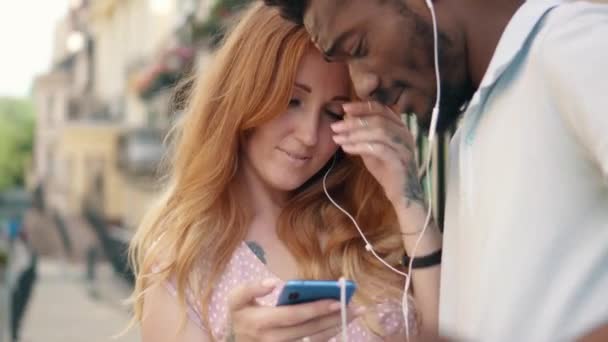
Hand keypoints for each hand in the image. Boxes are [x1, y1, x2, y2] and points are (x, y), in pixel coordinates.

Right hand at [227, 279, 362, 341]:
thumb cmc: (240, 316)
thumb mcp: (236, 299)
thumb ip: (251, 288)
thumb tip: (273, 283)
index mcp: (261, 323)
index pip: (294, 315)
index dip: (316, 308)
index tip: (336, 300)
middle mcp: (274, 340)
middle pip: (310, 328)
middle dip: (334, 316)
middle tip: (354, 306)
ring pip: (314, 339)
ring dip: (336, 325)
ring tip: (354, 312)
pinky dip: (328, 334)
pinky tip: (340, 323)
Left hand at [331, 101, 424, 208]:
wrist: (402, 194)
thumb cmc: (387, 170)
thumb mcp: (373, 149)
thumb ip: (364, 135)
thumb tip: (346, 120)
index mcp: (399, 127)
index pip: (381, 109)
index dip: (362, 106)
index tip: (344, 107)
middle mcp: (404, 134)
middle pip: (378, 118)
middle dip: (354, 121)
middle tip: (335, 126)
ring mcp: (404, 147)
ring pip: (379, 131)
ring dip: (355, 133)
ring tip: (338, 138)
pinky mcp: (400, 161)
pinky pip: (379, 148)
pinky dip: (360, 146)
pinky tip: (346, 148)